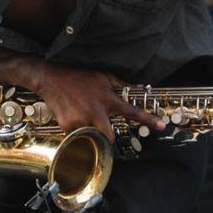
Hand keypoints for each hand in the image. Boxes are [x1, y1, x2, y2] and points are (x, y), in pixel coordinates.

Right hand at [33, 63, 165, 142]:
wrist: (51, 79)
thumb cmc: (79, 77)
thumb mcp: (103, 76)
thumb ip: (122, 85)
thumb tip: (141, 88)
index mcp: (107, 99)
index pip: (131, 111)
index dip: (148, 119)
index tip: (161, 126)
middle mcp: (96, 111)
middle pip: (109, 136)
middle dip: (107, 136)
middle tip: (101, 128)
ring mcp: (81, 119)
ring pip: (92, 136)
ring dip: (89, 130)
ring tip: (81, 115)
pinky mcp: (68, 126)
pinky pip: (77, 135)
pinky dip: (76, 129)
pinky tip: (71, 115)